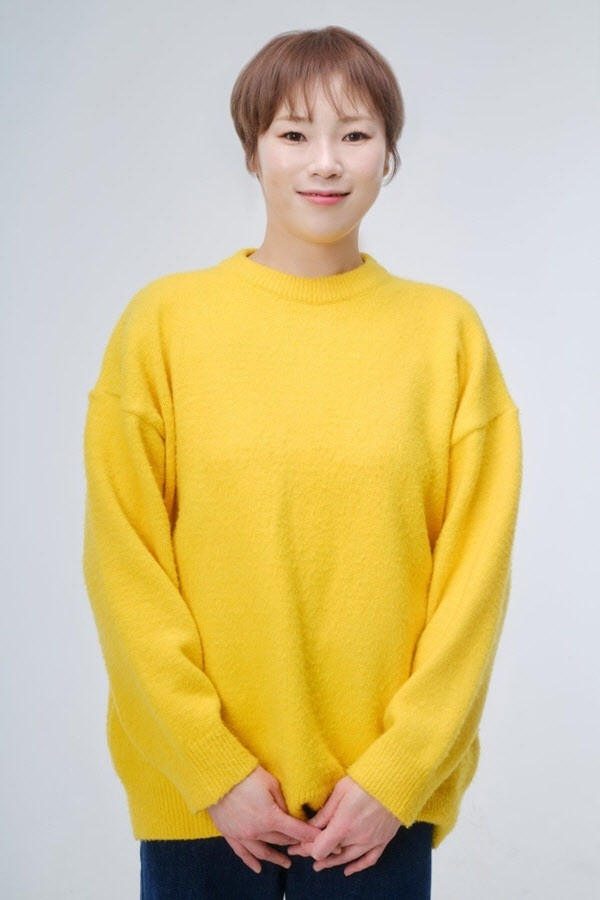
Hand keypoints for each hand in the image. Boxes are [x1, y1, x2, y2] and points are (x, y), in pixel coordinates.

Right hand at [206, 765, 322, 874]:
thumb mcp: (271, 784)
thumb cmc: (246, 775)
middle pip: (280, 841)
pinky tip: (258, 868)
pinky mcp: (229, 834)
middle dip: (294, 843)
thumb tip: (290, 814)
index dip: (309, 835)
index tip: (320, 840)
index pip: (295, 831)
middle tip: (304, 846)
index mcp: (270, 817)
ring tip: (286, 863)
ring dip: (275, 858)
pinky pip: (242, 853)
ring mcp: (242, 835)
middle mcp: (257, 831)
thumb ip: (282, 802)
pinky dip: (251, 862)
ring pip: (263, 851)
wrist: (218, 776)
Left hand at [286, 775, 402, 875]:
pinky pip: (369, 859)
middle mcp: (357, 838)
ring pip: (348, 859)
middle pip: (331, 854)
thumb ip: (325, 812)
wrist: (395, 780)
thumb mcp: (340, 791)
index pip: (319, 849)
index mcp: (344, 825)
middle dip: (314, 853)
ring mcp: (371, 841)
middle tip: (301, 851)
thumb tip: (310, 825)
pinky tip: (348, 870)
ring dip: (332, 863)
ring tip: (319, 865)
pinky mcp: (383, 840)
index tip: (298, 843)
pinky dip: (357, 867)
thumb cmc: (365, 780)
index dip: (307, 848)